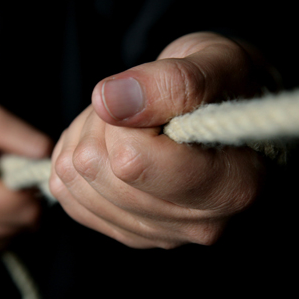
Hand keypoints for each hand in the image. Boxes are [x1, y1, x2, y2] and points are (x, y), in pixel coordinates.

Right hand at [0, 102, 51, 261]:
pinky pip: (1, 243)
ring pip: (16, 235)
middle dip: (27, 198)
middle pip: (25, 223)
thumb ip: (14, 134)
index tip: (19, 164)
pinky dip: (3, 223)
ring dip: (16, 212)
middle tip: (9, 174)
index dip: (30, 182)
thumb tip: (46, 153)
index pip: (21, 205)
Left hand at [49, 32, 269, 248]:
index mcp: (232, 187)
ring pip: (75, 181)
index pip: (134, 162)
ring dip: (86, 136)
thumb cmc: (228, 86)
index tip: (156, 99)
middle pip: (100, 171)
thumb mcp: (216, 63)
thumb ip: (171, 82)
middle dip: (104, 123)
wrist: (226, 111)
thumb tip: (108, 102)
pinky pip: (67, 192)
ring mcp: (161, 234)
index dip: (129, 116)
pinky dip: (74, 155)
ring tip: (126, 119)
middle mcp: (199, 224)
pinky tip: (106, 141)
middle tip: (139, 104)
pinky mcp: (129, 233)